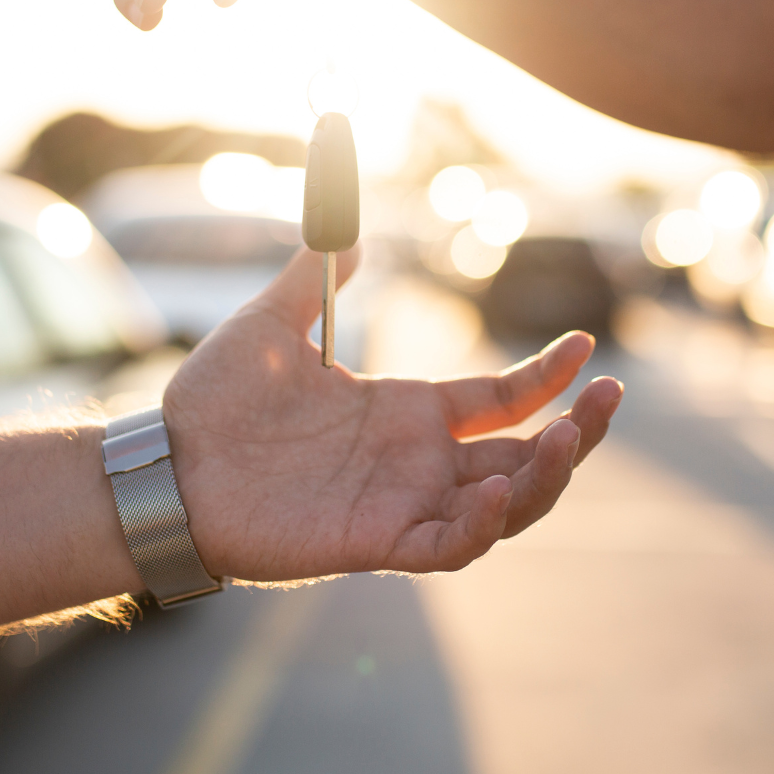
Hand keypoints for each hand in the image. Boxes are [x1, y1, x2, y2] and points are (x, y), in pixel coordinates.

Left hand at [164, 247, 622, 579]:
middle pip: (525, 456)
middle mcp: (416, 462)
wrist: (163, 465)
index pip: (501, 400)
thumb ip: (314, 274)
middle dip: (578, 432)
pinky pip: (448, 545)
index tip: (586, 344)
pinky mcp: (375, 543)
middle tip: (610, 398)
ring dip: (547, 479)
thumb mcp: (271, 321)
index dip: (549, 377)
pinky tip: (494, 487)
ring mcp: (401, 505)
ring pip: (504, 506)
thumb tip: (346, 228)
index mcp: (405, 413)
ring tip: (569, 439)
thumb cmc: (212, 403)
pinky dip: (481, 524)